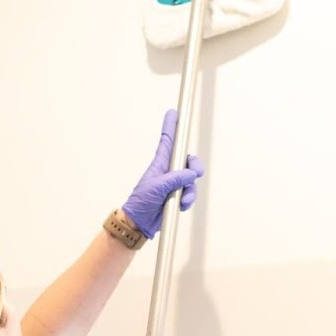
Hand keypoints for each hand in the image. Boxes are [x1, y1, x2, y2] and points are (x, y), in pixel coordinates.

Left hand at [121, 111, 205, 237]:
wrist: (139, 222)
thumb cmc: (141, 202)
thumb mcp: (157, 186)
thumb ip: (175, 178)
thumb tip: (190, 174)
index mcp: (160, 163)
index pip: (167, 140)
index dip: (171, 126)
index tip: (174, 113)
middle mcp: (169, 171)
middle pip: (188, 161)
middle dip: (195, 167)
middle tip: (195, 172)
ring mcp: (174, 184)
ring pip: (191, 181)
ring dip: (189, 191)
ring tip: (181, 199)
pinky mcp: (177, 196)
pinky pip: (190, 194)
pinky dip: (187, 200)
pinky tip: (180, 205)